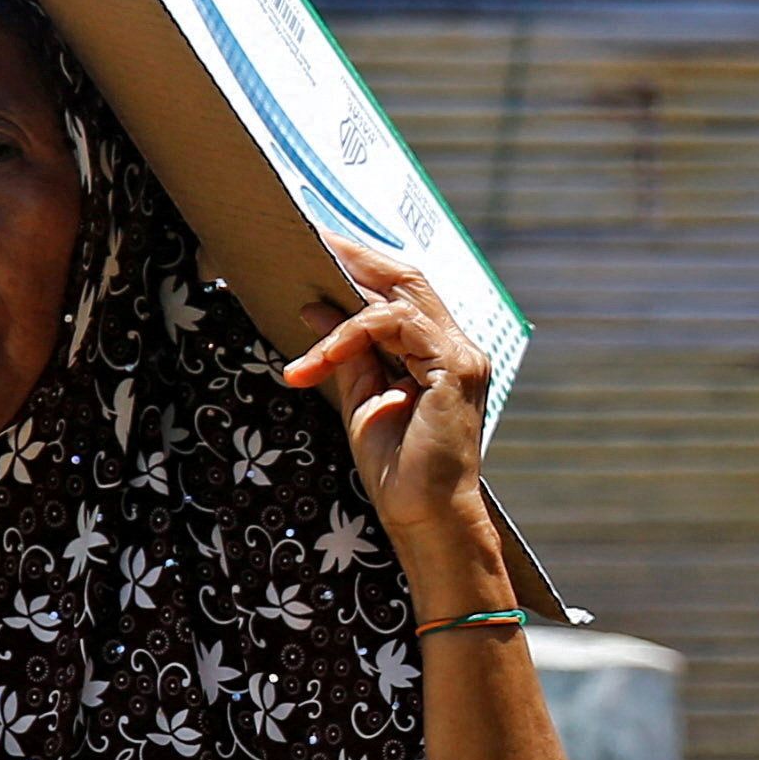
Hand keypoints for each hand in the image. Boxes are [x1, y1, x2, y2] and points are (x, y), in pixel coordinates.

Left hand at [284, 239, 506, 602]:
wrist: (426, 518)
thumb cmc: (398, 472)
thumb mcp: (361, 401)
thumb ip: (345, 354)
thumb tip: (314, 307)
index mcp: (439, 354)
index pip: (403, 292)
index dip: (363, 266)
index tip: (319, 249)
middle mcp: (456, 348)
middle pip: (408, 278)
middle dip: (356, 258)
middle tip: (308, 241)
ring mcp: (460, 355)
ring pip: (400, 296)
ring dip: (343, 304)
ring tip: (298, 304)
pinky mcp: (453, 368)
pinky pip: (394, 326)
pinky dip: (350, 335)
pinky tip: (319, 358)